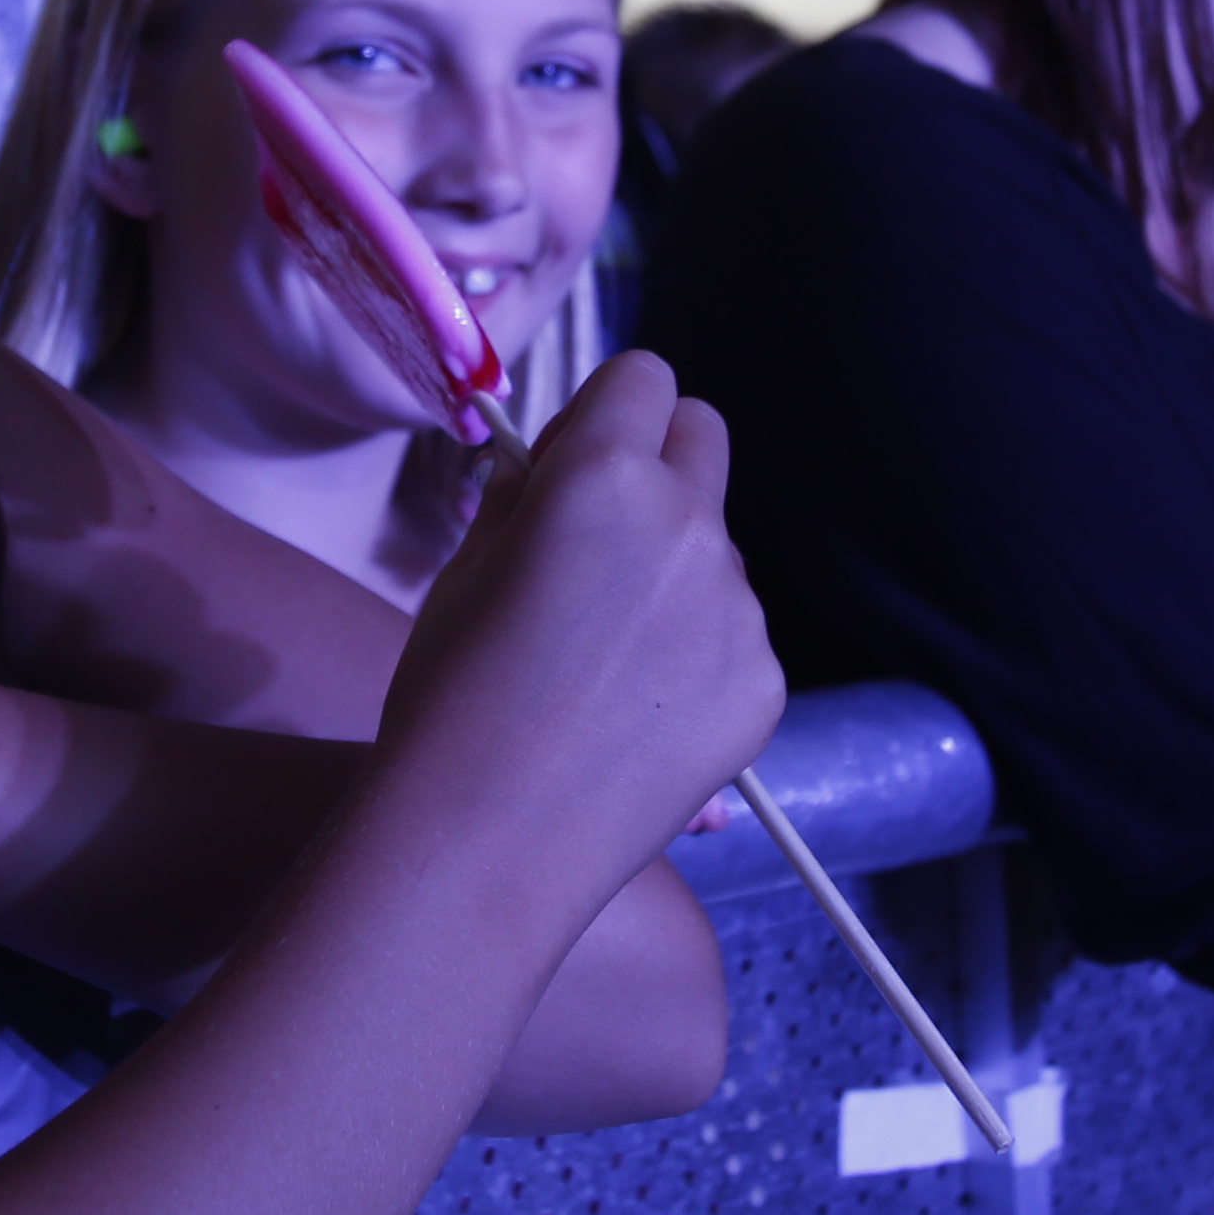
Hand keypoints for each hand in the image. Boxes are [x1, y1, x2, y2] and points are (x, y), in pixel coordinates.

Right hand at [392, 357, 782, 870]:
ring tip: (601, 662)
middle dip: (659, 458)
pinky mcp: (763, 681)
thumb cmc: (450, 694)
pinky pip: (734, 635)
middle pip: (703, 435)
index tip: (572, 463)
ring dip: (673, 570)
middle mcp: (690, 525)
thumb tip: (545, 469)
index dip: (605, 413)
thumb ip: (519, 499)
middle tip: (601, 534)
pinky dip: (695, 655)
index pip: (644, 378)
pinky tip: (634, 717)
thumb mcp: (462, 570)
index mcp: (604, 477)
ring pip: (717, 548)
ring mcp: (739, 607)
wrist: (491, 836)